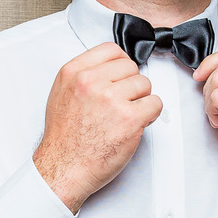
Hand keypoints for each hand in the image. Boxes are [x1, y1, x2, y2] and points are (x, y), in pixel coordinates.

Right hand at [33, 42, 163, 212]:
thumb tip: (109, 67)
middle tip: (120, 104)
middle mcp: (91, 82)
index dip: (121, 65)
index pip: (111, 50)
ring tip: (124, 116)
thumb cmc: (64, 138)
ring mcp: (111, 99)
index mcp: (74, 72)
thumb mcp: (61, 93)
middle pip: (131, 67)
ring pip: (145, 84)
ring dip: (140, 100)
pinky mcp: (129, 118)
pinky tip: (135, 124)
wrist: (64, 167)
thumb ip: (83, 75)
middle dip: (130, 85)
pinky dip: (150, 114)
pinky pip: (155, 104)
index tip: (121, 78)